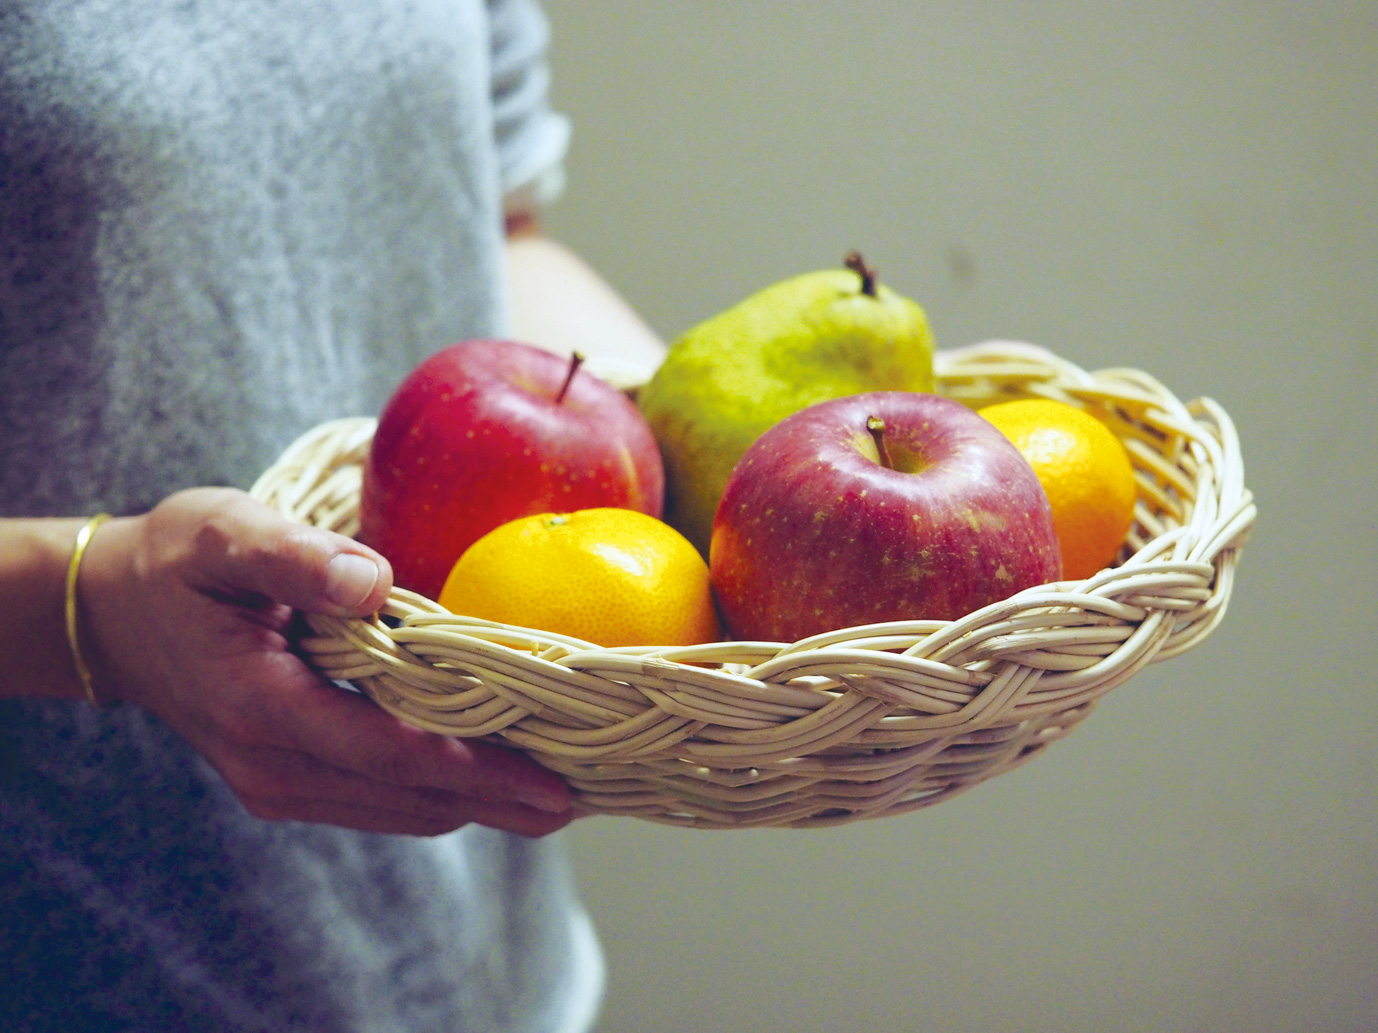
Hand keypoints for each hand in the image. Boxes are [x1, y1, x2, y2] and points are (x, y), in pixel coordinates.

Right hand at [78, 488, 574, 836]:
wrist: (117, 616)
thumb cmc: (178, 564)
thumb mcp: (225, 535)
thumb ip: (296, 556)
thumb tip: (373, 579)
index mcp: (262, 706)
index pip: (389, 752)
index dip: (475, 769)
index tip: (549, 781)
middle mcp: (273, 765)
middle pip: (410, 797)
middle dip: (498, 801)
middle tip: (582, 795)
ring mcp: (280, 783)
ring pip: (403, 809)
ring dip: (478, 803)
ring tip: (556, 791)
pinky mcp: (292, 780)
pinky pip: (383, 799)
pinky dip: (442, 792)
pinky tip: (493, 777)